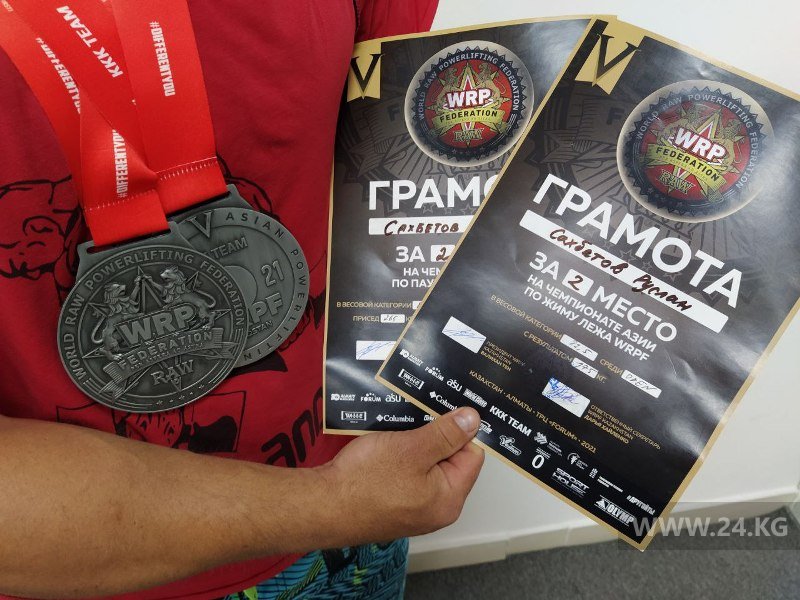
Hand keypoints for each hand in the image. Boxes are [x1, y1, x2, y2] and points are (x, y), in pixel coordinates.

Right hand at [319, 407, 483, 543]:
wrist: (321, 506)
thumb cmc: (365, 481)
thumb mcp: (411, 449)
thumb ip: (446, 434)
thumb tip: (473, 420)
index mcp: (449, 499)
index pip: (471, 455)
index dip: (460, 430)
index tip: (446, 408)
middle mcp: (435, 508)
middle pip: (449, 460)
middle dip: (436, 434)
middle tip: (420, 410)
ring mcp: (412, 508)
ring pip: (424, 463)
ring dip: (414, 441)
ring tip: (400, 423)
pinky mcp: (391, 503)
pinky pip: (405, 472)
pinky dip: (399, 454)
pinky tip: (385, 440)